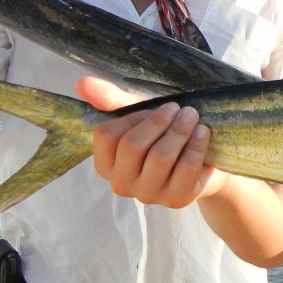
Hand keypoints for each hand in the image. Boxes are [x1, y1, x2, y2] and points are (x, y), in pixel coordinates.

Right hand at [77, 76, 222, 208]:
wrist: (201, 164)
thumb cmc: (162, 137)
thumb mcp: (138, 116)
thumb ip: (110, 100)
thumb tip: (81, 82)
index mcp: (105, 164)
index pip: (107, 135)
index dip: (132, 117)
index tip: (152, 107)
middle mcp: (122, 184)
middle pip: (133, 146)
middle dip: (159, 121)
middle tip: (179, 108)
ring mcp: (148, 195)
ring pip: (160, 157)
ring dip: (179, 130)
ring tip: (192, 116)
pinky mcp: (176, 199)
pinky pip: (186, 168)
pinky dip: (196, 145)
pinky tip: (202, 132)